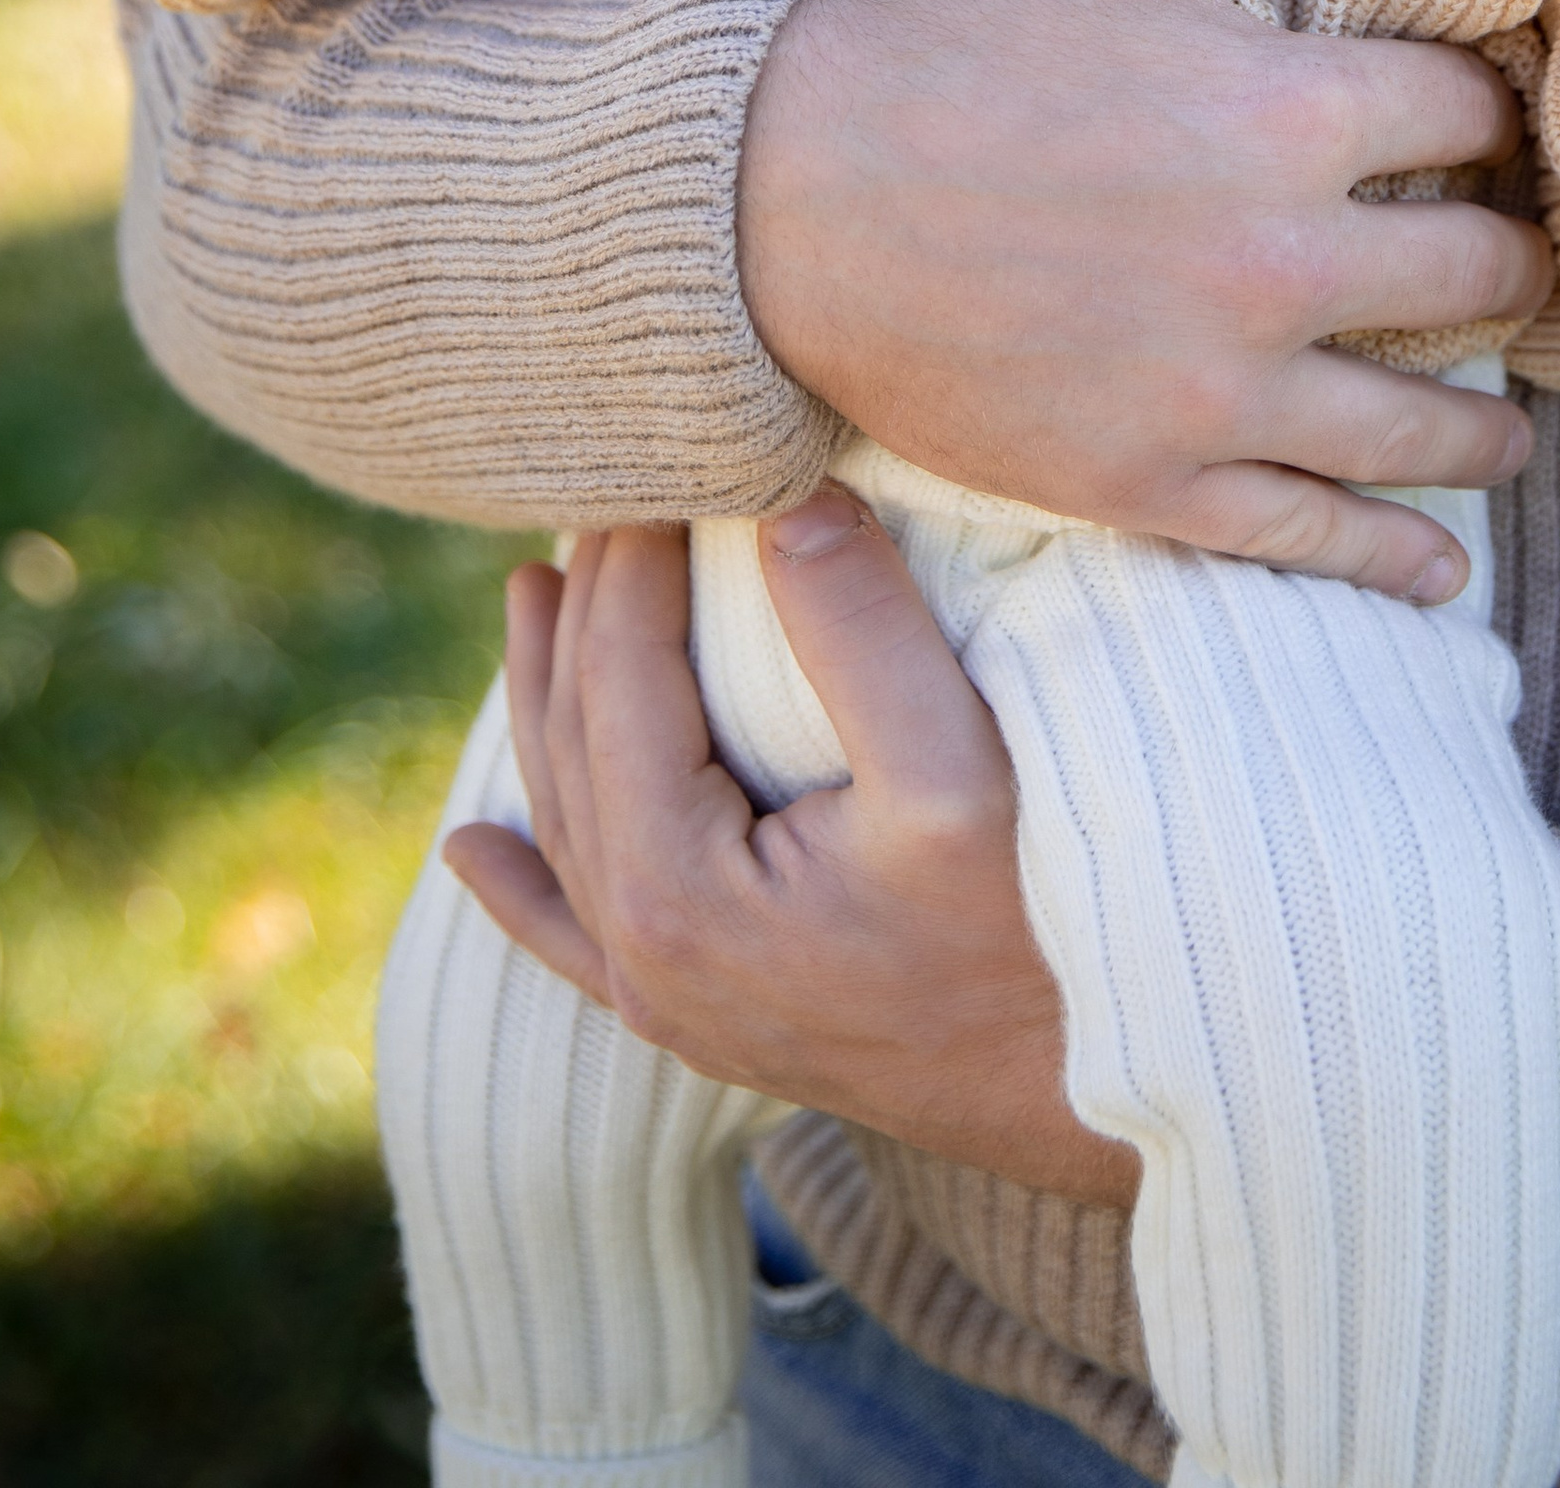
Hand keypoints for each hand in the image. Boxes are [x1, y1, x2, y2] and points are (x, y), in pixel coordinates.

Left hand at [443, 496, 1136, 1207]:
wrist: (1084, 1100)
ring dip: (546, 702)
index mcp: (677, 886)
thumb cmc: (1035, 933)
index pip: (621, 677)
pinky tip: (474, 854)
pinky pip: (580, 945)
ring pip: (571, 820)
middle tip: (604, 492)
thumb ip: (862, 631)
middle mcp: (645, 952)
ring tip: (533, 599)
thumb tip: (785, 498)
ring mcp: (670, 999)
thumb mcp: (961, 768)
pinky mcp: (709, 1024)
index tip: (654, 458)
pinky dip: (523, 891)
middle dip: (586, 607)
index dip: (631, 557)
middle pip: (579, 739)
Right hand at [737, 0, 1548, 603]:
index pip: (1471, 112)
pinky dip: (1394, 556)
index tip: (1480, 115)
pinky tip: (1443, 563)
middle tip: (1506, 254)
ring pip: (1423, 421)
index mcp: (1287, 105)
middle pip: (1478, 271)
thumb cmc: (908, 13)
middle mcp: (1283, 261)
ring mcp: (1219, 390)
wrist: (754, 200)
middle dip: (1503, 255)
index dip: (1485, 105)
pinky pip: (1312, 538)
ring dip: (1486, 416)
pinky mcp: (1149, 483)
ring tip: (1511, 416)